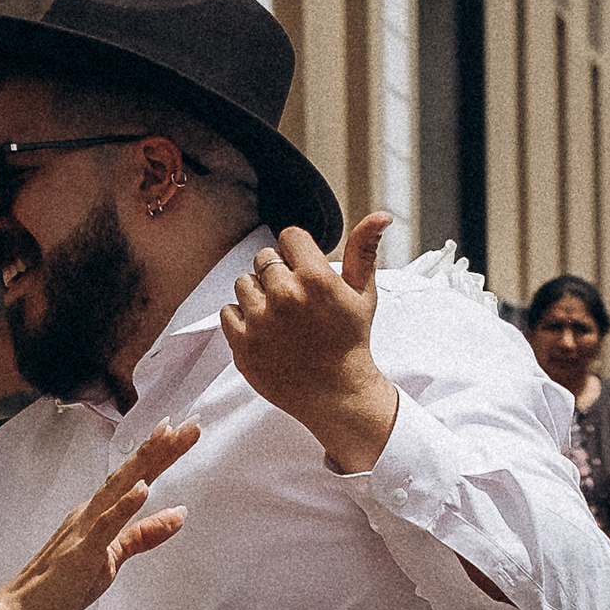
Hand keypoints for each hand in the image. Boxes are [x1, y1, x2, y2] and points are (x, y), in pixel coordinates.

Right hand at [0, 420, 195, 609]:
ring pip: (118, 487)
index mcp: (98, 512)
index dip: (163, 453)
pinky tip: (142, 488)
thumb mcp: (114, 557)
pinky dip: (124, 505)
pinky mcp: (81, 552)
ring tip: (167, 436)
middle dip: (162, 447)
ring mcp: (84, 529)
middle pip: (131, 473)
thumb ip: (145, 534)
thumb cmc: (64, 585)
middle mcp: (91, 512)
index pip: (137, 476)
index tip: (186, 430)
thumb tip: (180, 513)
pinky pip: (105, 525)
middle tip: (190, 423)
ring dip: (144, 462)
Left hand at [221, 212, 397, 469]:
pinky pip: (228, 312)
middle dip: (278, 274)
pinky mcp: (242, 344)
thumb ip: (364, 250)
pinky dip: (242, 320)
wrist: (337, 394)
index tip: (306, 274)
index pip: (289, 236)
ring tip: (280, 318)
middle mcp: (285, 295)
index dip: (298, 253)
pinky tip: (266, 333)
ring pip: (243, 282)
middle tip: (296, 301)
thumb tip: (381, 215)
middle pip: (263, 258)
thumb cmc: (351, 340)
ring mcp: (260, 321)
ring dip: (258, 295)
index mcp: (315, 278)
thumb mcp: (363, 293)